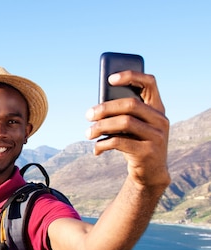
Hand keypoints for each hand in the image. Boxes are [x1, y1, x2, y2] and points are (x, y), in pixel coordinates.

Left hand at [85, 71, 170, 189]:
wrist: (150, 173)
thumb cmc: (136, 144)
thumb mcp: (132, 127)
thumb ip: (122, 115)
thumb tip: (96, 109)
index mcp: (157, 108)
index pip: (150, 83)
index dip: (131, 76)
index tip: (110, 79)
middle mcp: (161, 119)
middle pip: (130, 104)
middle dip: (105, 108)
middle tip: (88, 115)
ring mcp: (157, 136)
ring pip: (124, 122)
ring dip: (101, 127)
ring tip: (88, 133)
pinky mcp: (148, 152)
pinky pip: (120, 142)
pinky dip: (103, 144)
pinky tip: (96, 149)